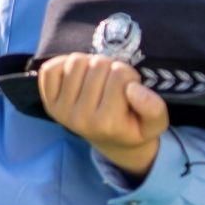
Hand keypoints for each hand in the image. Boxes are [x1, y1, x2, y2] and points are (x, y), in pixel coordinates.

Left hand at [35, 53, 167, 178]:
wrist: (113, 141)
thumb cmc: (135, 127)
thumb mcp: (155, 123)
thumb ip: (153, 108)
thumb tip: (132, 89)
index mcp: (108, 124)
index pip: (120, 74)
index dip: (130, 75)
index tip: (131, 88)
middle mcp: (81, 119)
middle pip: (97, 65)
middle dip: (111, 68)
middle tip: (114, 83)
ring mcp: (61, 111)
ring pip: (75, 62)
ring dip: (90, 64)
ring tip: (99, 79)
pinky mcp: (48, 103)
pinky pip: (50, 69)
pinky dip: (64, 65)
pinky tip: (79, 77)